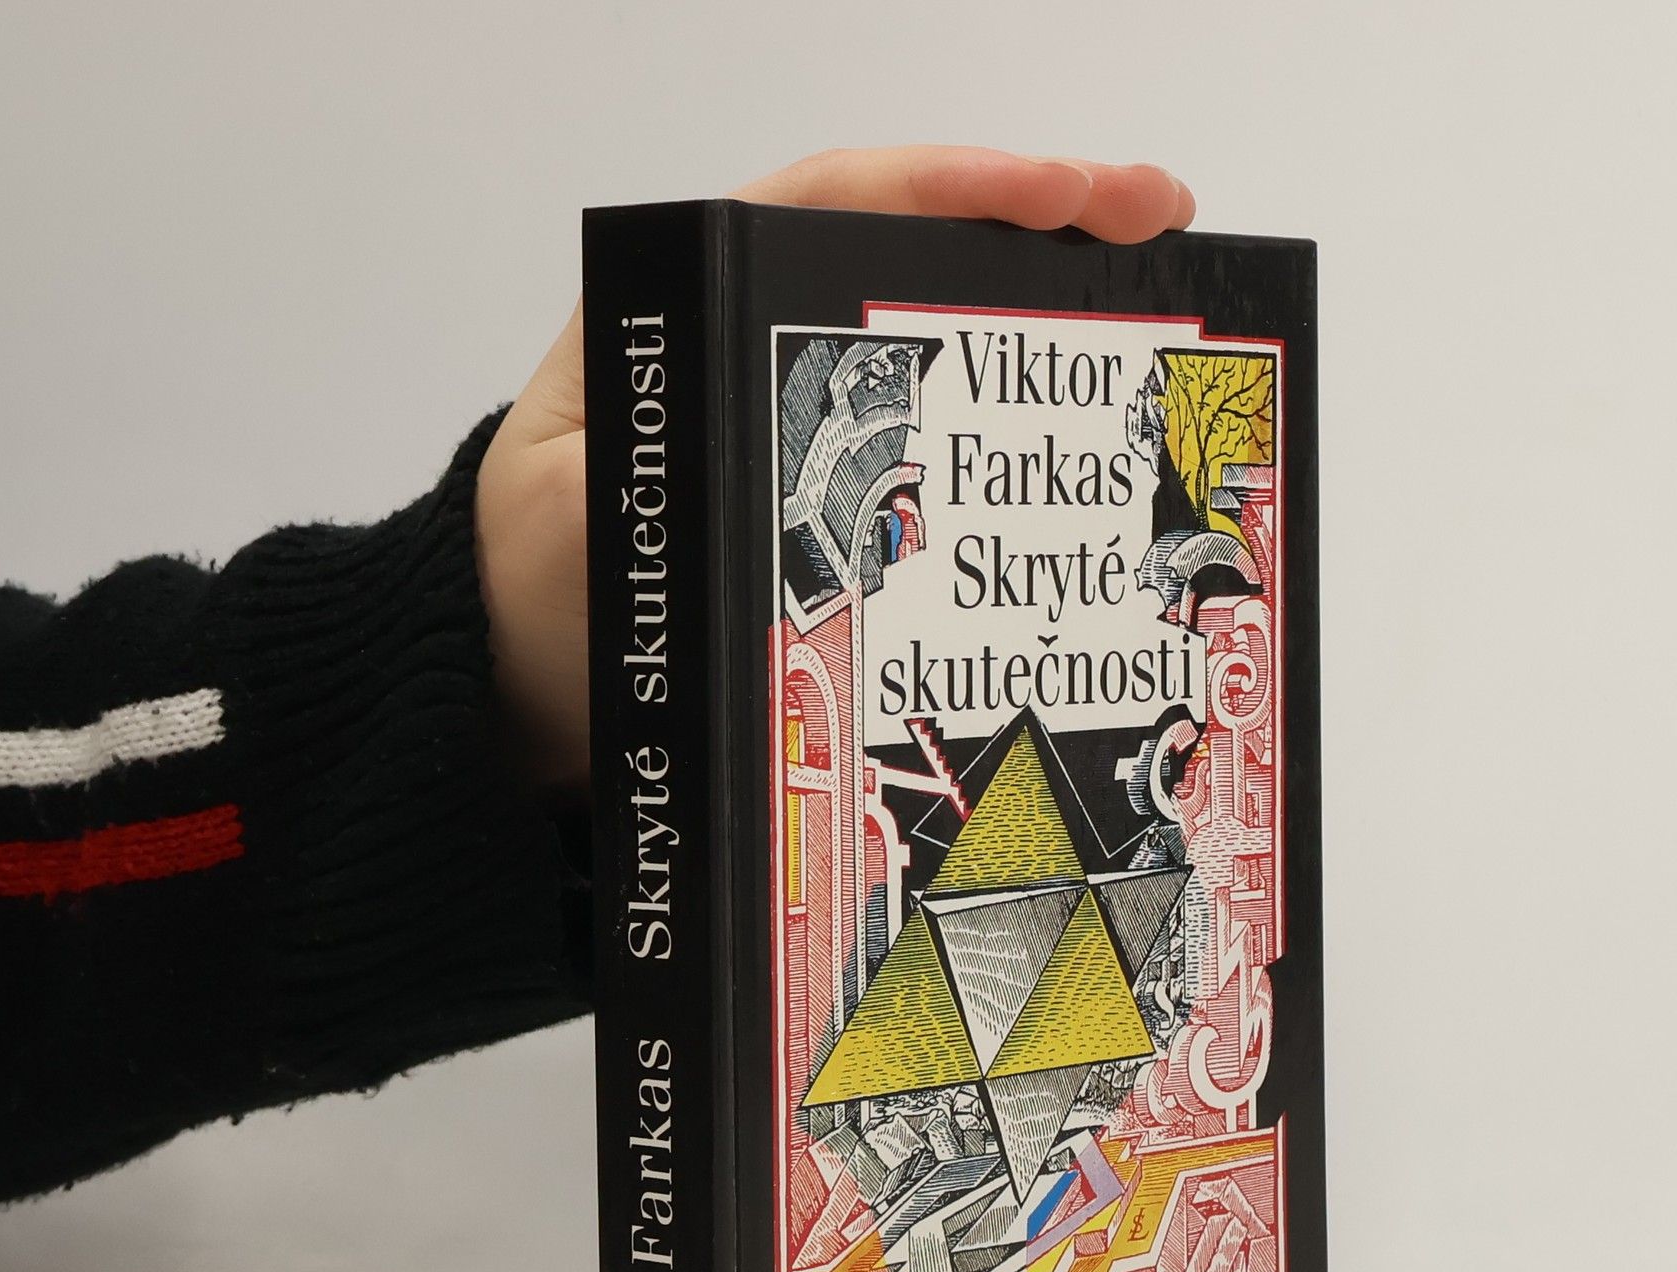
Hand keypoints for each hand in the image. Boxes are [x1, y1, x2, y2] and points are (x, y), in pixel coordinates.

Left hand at [474, 148, 1196, 787]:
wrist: (522, 680)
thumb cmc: (532, 593)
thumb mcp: (566, 524)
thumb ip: (637, 475)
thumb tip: (734, 461)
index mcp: (685, 313)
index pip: (828, 203)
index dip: (954, 185)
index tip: (1063, 192)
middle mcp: (752, 340)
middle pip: (904, 244)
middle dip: (1036, 217)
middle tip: (1154, 217)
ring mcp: (797, 409)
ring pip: (929, 325)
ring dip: (1036, 300)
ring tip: (1149, 289)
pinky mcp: (824, 482)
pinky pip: (928, 424)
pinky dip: (1004, 407)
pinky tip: (1074, 413)